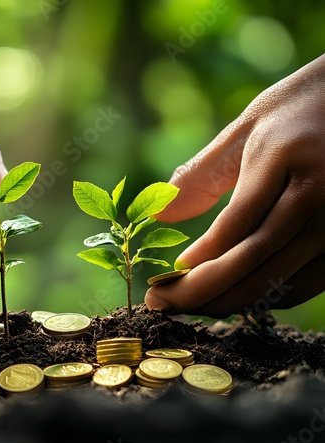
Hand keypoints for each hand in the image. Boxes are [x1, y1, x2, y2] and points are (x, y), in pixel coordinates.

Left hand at [145, 54, 324, 316]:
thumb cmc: (300, 110)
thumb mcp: (248, 127)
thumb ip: (204, 173)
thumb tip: (160, 216)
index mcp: (285, 157)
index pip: (233, 226)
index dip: (197, 260)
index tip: (164, 277)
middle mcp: (319, 194)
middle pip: (253, 260)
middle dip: (201, 291)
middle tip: (161, 304)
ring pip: (279, 279)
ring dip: (230, 301)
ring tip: (192, 306)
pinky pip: (307, 283)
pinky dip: (267, 295)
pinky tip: (236, 295)